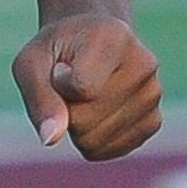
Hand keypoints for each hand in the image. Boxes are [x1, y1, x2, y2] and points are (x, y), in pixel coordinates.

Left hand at [11, 12, 162, 160]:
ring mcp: (153, 94)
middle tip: (70, 83)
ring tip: (85, 94)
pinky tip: (97, 110)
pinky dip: (93, 138)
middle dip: (65, 110)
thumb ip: (39, 98)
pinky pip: (109, 150)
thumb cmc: (56, 51)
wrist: (90, 40)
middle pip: (85, 121)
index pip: (81, 89)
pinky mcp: (154, 120)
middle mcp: (143, 64)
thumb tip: (51, 139)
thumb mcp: (32, 63)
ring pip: (96, 141)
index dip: (58, 86)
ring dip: (78, 125)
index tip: (61, 66)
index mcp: (114, 38)